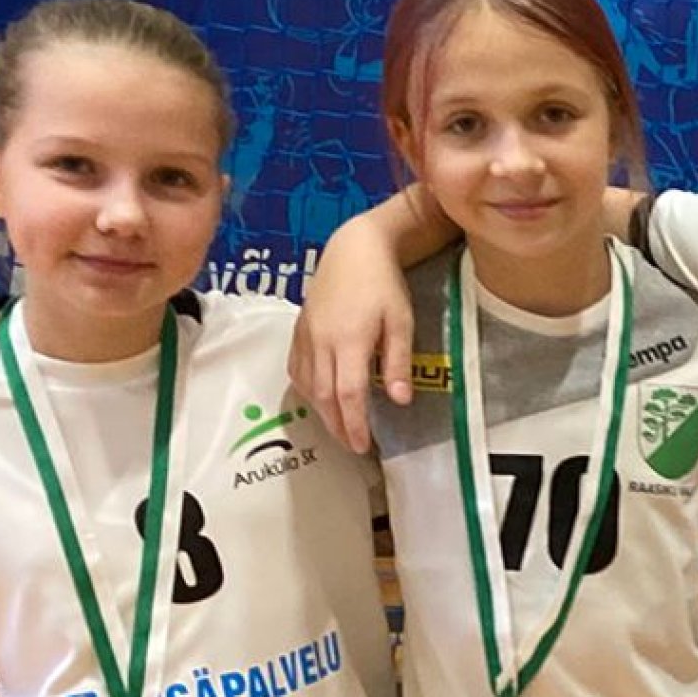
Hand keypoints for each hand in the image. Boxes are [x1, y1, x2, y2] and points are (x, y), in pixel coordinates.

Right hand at [291, 234, 419, 455]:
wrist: (353, 250)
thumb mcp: (401, 321)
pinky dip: (306, 390)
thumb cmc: (384, 285)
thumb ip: (398, 361)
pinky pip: (296, 368)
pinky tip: (318, 399)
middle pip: (324, 395)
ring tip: (338, 428)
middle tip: (352, 445)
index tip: (362, 446)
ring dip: (321, 411)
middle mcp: (322, 341)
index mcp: (350, 340)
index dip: (354, 424)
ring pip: (307, 385)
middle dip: (337, 425)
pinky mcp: (298, 330)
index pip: (348, 394)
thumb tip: (399, 400)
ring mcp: (306, 336)